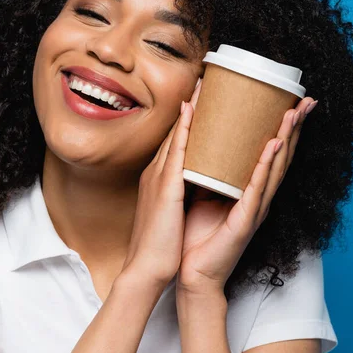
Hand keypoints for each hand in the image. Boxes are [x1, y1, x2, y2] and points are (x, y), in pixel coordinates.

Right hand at [120, 79, 202, 289]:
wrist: (146, 270)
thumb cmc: (162, 246)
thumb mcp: (170, 212)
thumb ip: (179, 193)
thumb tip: (193, 184)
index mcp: (160, 178)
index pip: (177, 141)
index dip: (189, 118)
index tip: (202, 99)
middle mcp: (157, 171)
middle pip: (177, 131)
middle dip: (192, 106)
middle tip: (206, 81)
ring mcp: (159, 176)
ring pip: (178, 134)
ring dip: (192, 109)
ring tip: (205, 85)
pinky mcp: (166, 186)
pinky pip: (178, 150)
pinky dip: (185, 128)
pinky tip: (193, 109)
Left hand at [176, 94, 317, 296]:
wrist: (191, 273)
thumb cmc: (196, 234)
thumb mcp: (201, 192)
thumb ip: (207, 169)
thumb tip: (198, 138)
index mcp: (248, 190)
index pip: (269, 153)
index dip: (282, 127)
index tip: (290, 101)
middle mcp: (257, 197)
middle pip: (280, 156)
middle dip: (293, 127)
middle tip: (305, 101)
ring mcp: (254, 209)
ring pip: (274, 168)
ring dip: (285, 138)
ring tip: (293, 113)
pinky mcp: (245, 220)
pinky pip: (256, 189)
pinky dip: (265, 166)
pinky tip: (273, 146)